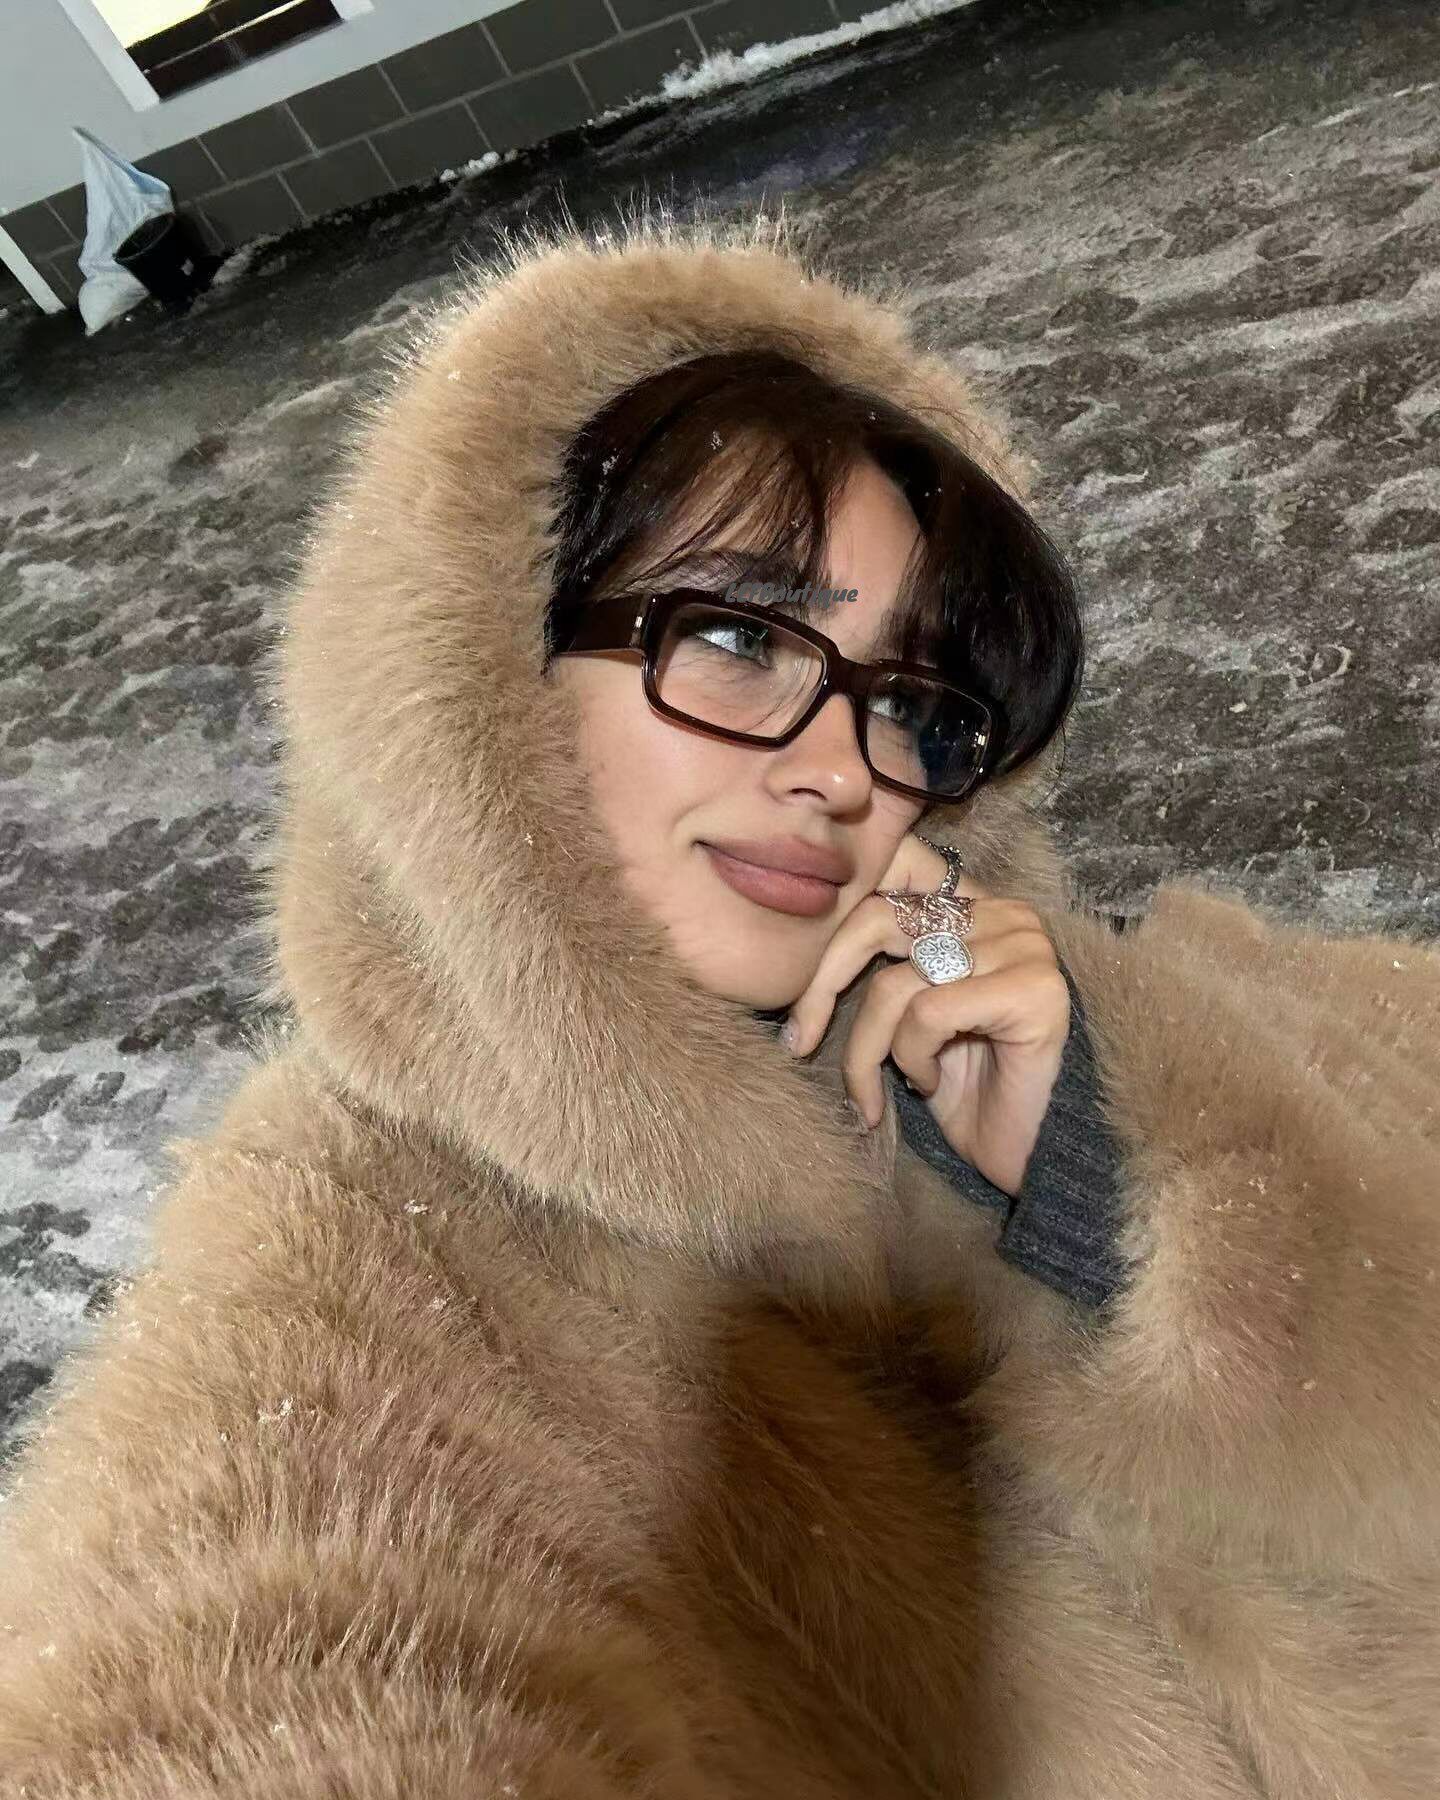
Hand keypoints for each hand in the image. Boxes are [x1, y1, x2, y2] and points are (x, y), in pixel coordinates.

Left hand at [782, 833, 1070, 1198]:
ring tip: (902, 1083)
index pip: (878, 895)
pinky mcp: (1031, 988)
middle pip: (874, 923)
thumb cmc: (969, 1091)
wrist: (1035, 1154)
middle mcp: (1001, 913)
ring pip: (894, 983)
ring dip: (873, 1049)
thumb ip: (879, 969)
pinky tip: (931, 1084)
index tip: (795, 1017)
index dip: (825, 950)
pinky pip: (928, 1013)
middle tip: (800, 1043)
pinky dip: (912, 1057)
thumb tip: (797, 951)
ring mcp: (1022, 946)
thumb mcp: (908, 1020)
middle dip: (822, 988)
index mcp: (972, 907)